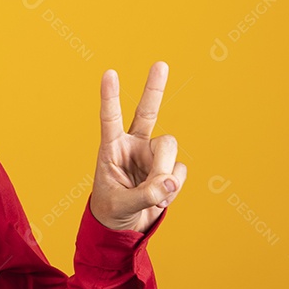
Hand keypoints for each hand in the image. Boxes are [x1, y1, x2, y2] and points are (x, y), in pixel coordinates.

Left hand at [89, 62, 186, 232]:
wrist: (123, 225)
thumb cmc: (111, 209)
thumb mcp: (120, 204)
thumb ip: (144, 194)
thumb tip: (170, 183)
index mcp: (111, 147)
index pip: (110, 118)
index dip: (111, 97)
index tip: (109, 73)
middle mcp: (133, 145)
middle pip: (148, 113)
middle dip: (154, 88)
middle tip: (160, 63)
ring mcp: (153, 155)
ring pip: (168, 148)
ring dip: (163, 173)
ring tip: (152, 195)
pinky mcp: (169, 168)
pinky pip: (179, 172)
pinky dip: (172, 189)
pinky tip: (160, 198)